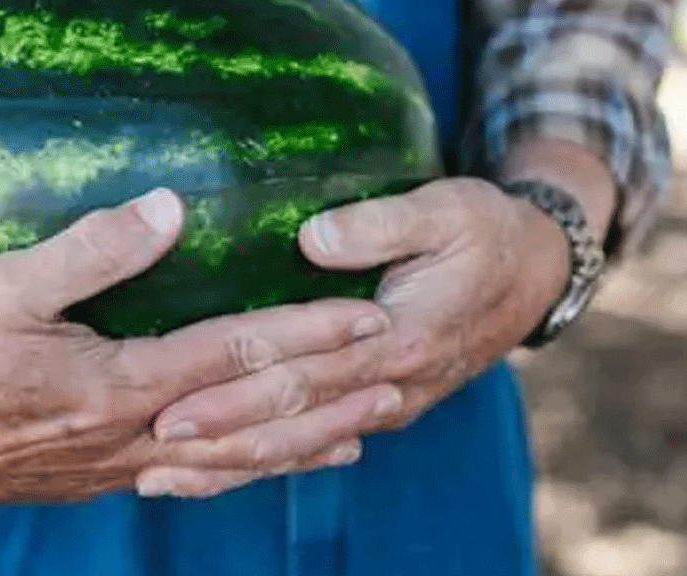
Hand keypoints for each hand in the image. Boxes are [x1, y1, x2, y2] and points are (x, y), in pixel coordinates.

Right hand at [0, 188, 399, 503]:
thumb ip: (89, 250)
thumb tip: (172, 207)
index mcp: (117, 383)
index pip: (237, 356)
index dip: (308, 334)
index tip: (369, 313)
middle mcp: (131, 435)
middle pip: (254, 418)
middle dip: (331, 393)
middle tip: (401, 372)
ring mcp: (116, 466)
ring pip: (233, 462)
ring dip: (303, 442)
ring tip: (365, 427)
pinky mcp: (97, 478)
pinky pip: (192, 477)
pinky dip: (244, 469)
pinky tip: (266, 462)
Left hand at [141, 178, 573, 494]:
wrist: (536, 274)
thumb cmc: (484, 231)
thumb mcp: (445, 207)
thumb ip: (379, 224)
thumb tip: (310, 238)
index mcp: (400, 338)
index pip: (303, 376)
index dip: (236, 396)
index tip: (173, 406)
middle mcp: (391, 386)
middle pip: (291, 423)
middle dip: (219, 440)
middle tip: (151, 451)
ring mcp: (388, 404)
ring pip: (301, 447)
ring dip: (234, 466)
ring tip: (165, 479)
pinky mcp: (381, 405)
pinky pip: (317, 444)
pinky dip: (269, 461)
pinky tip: (222, 473)